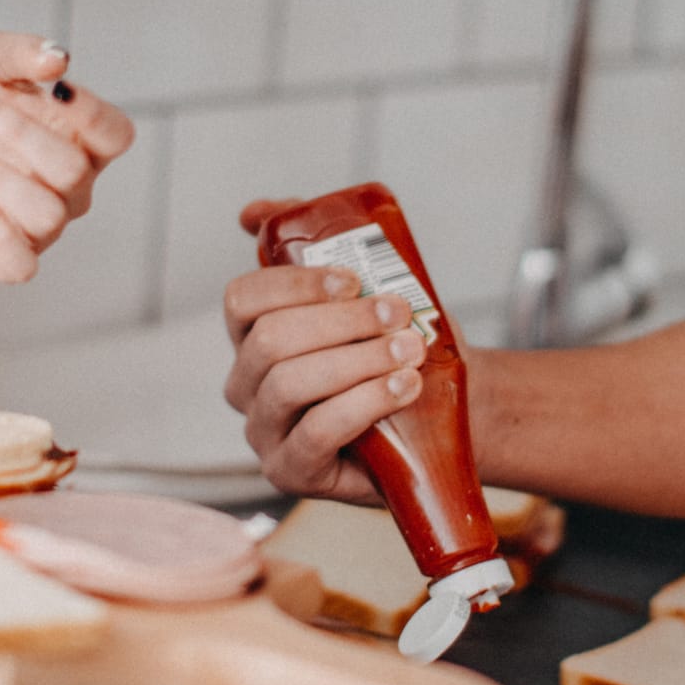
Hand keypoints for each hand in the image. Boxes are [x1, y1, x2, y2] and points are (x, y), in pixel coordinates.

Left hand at [0, 33, 135, 282]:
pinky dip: (0, 236)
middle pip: (73, 170)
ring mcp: (39, 226)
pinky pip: (21, 264)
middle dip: (23, 135)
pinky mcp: (4, 256)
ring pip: (48, 214)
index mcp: (77, 140)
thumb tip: (58, 59)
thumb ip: (22, 52)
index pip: (115, 134)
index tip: (55, 89)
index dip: (93, 114)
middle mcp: (68, 188)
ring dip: (1, 178)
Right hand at [222, 200, 430, 502]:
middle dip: (341, 322)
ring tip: (409, 351)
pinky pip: (316, 432)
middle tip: (398, 314)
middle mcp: (247, 387)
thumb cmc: (396, 350)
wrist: (441, 413)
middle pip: (270, 341)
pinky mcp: (292, 472)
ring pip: (290, 384)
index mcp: (252, 337)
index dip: (294, 284)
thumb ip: (312, 246)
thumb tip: (252, 212)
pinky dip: (364, 402)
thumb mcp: (362, 292)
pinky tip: (402, 387)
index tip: (355, 280)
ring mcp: (265, 433)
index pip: (242, 299)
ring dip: (358, 360)